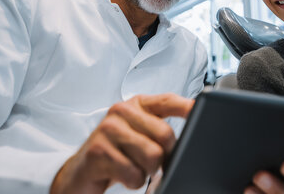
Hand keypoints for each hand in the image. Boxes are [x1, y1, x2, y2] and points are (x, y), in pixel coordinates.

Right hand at [50, 93, 193, 193]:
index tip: (203, 109)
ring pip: (152, 155)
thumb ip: (161, 127)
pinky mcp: (98, 151)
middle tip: (152, 161)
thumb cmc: (117, 151)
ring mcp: (107, 129)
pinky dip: (134, 182)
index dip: (187, 106)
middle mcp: (121, 111)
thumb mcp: (140, 134)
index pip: (167, 101)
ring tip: (135, 166)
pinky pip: (134, 174)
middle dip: (165, 155)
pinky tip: (122, 174)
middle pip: (165, 134)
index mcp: (136, 104)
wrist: (81, 171)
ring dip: (148, 171)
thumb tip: (193, 130)